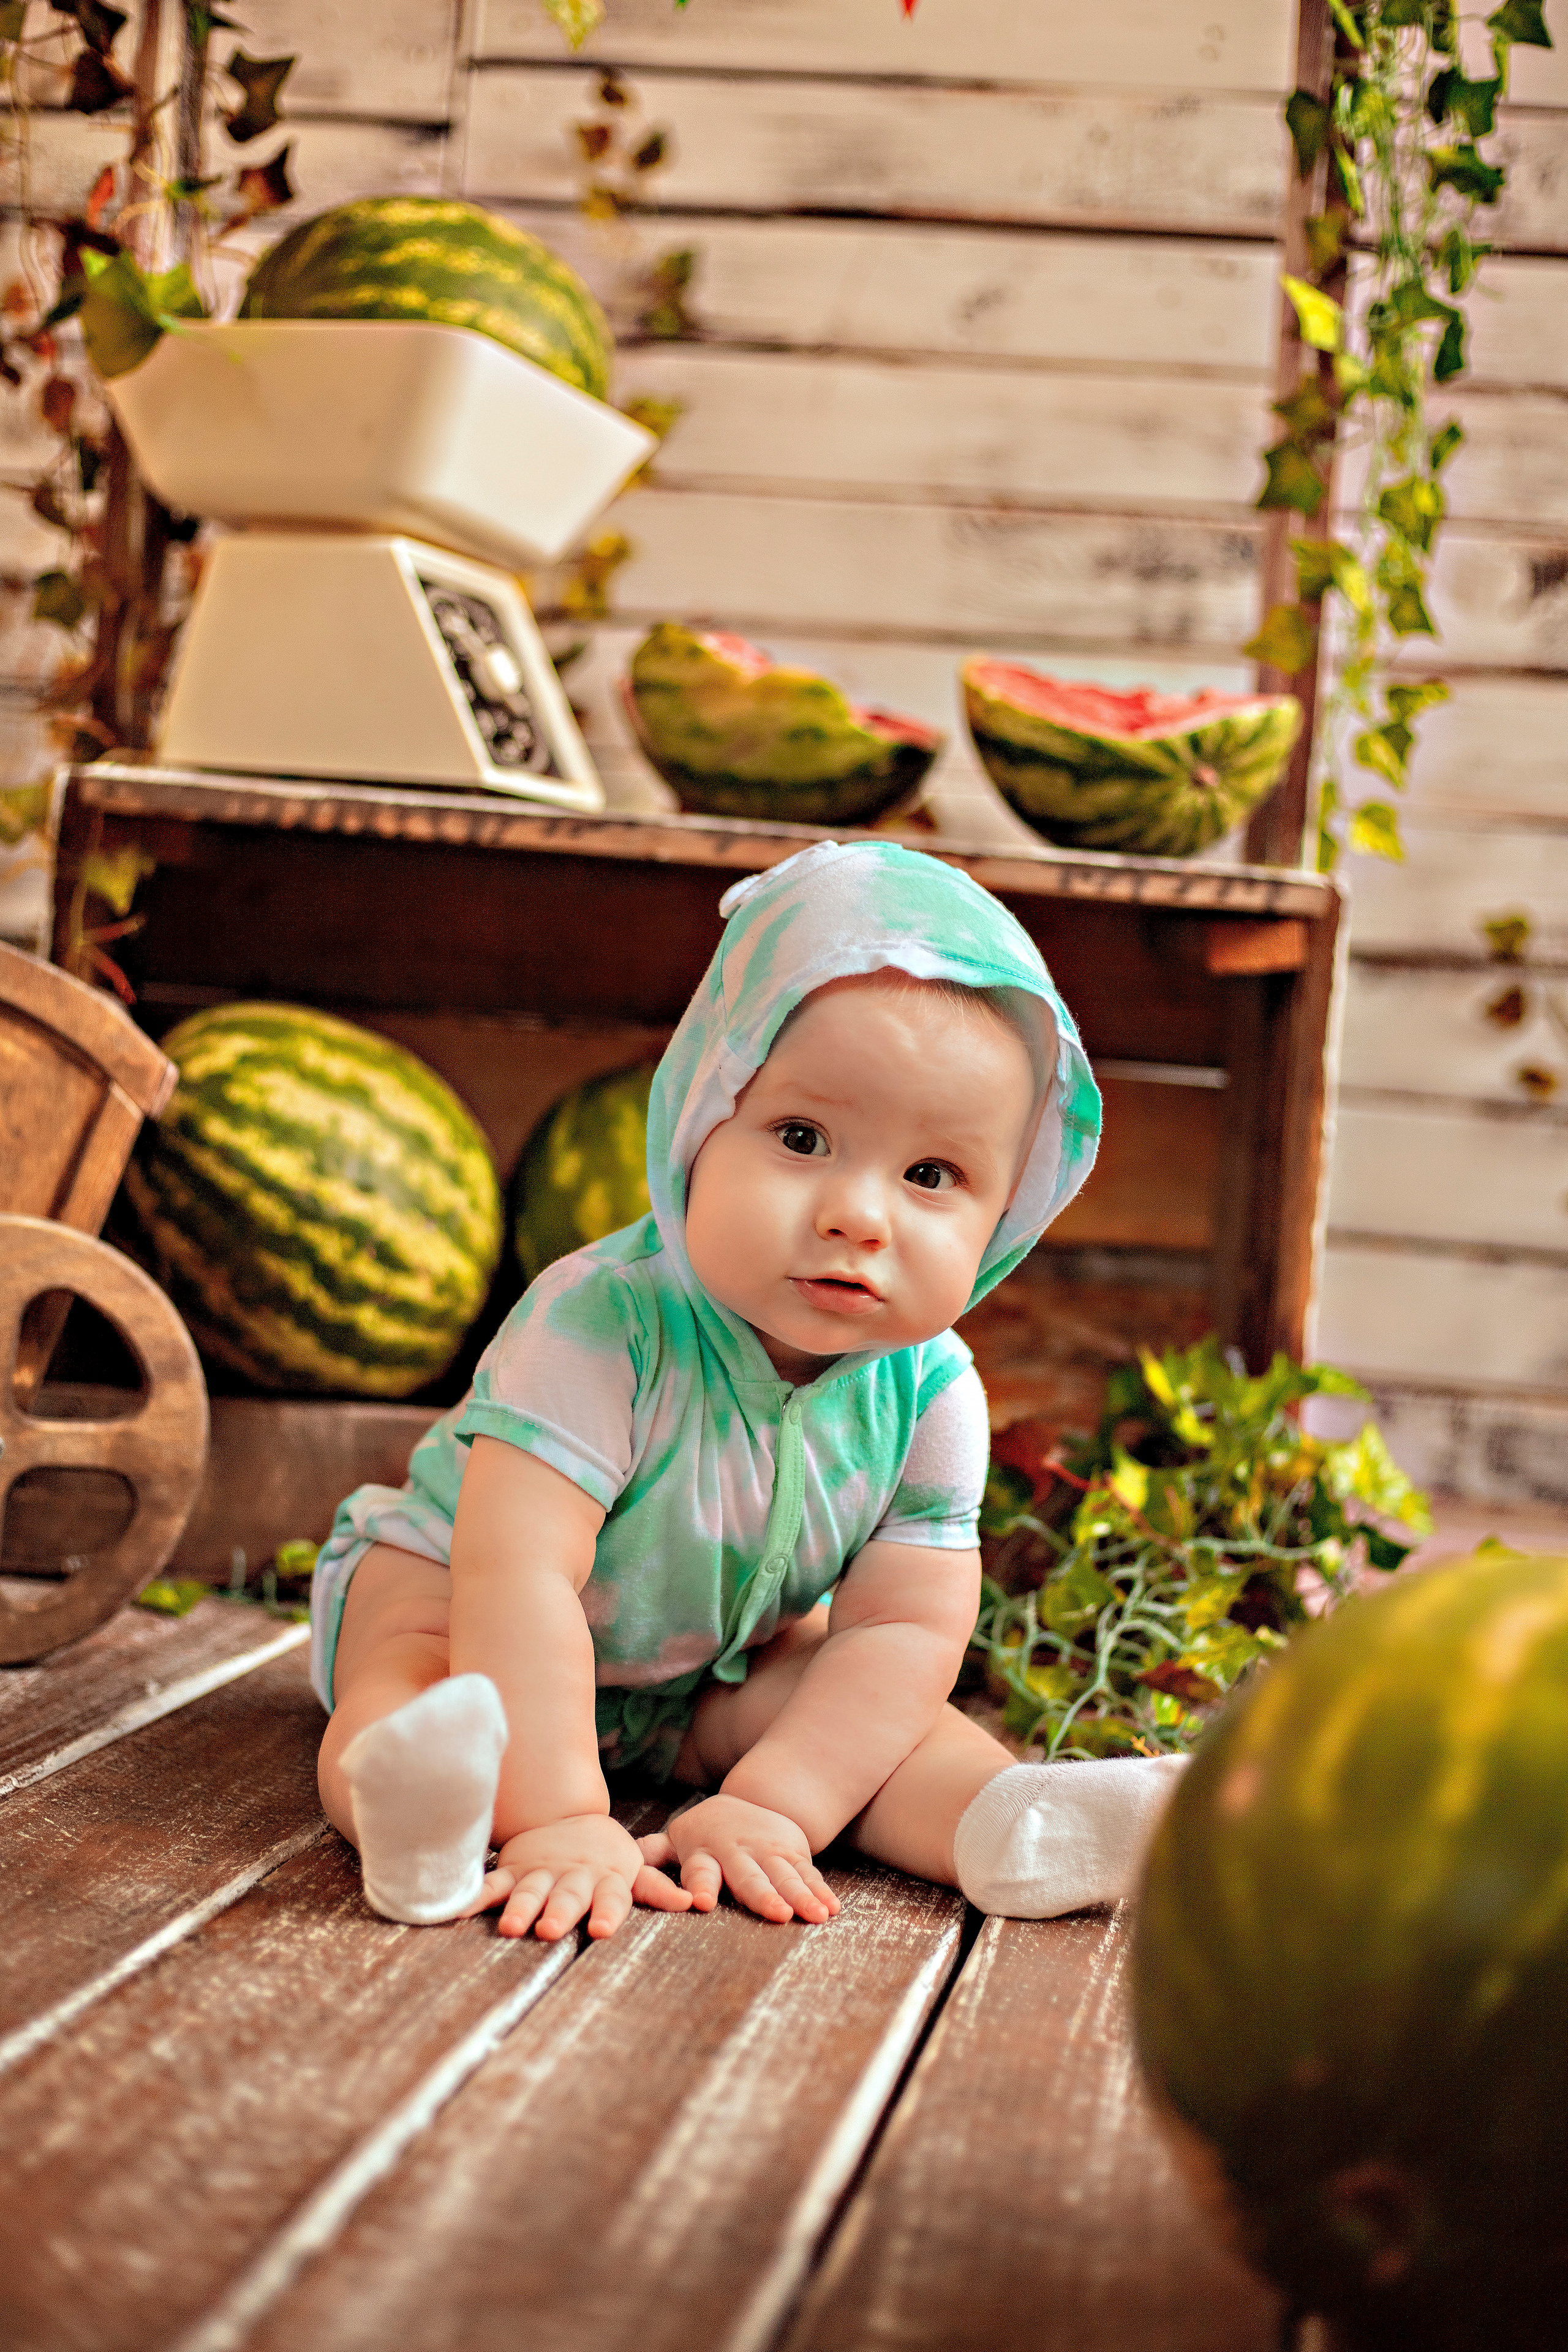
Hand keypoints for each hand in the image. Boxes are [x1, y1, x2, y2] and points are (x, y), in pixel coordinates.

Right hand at [468, 1812, 692, 1940]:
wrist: (565, 1817)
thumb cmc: (606, 1858)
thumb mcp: (632, 1871)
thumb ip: (657, 1888)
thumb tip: (693, 1902)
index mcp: (605, 1879)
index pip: (611, 1897)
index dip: (607, 1911)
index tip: (602, 1929)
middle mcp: (573, 1877)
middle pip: (566, 1897)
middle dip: (559, 1912)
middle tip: (549, 1930)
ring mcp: (541, 1873)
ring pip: (529, 1891)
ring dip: (521, 1908)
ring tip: (511, 1927)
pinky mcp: (514, 1870)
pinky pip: (493, 1883)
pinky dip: (477, 1895)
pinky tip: (458, 1910)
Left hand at [639, 1794, 840, 1925]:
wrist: (755, 1799)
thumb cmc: (705, 1835)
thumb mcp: (676, 1841)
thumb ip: (652, 1856)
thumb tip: (623, 1865)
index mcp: (704, 1853)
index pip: (700, 1870)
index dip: (701, 1884)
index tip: (700, 1901)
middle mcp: (737, 1852)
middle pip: (749, 1877)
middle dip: (763, 1894)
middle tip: (777, 1913)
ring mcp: (768, 1852)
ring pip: (785, 1876)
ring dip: (800, 1895)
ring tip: (814, 1916)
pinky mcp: (794, 1852)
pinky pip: (808, 1873)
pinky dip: (820, 1891)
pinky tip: (831, 1909)